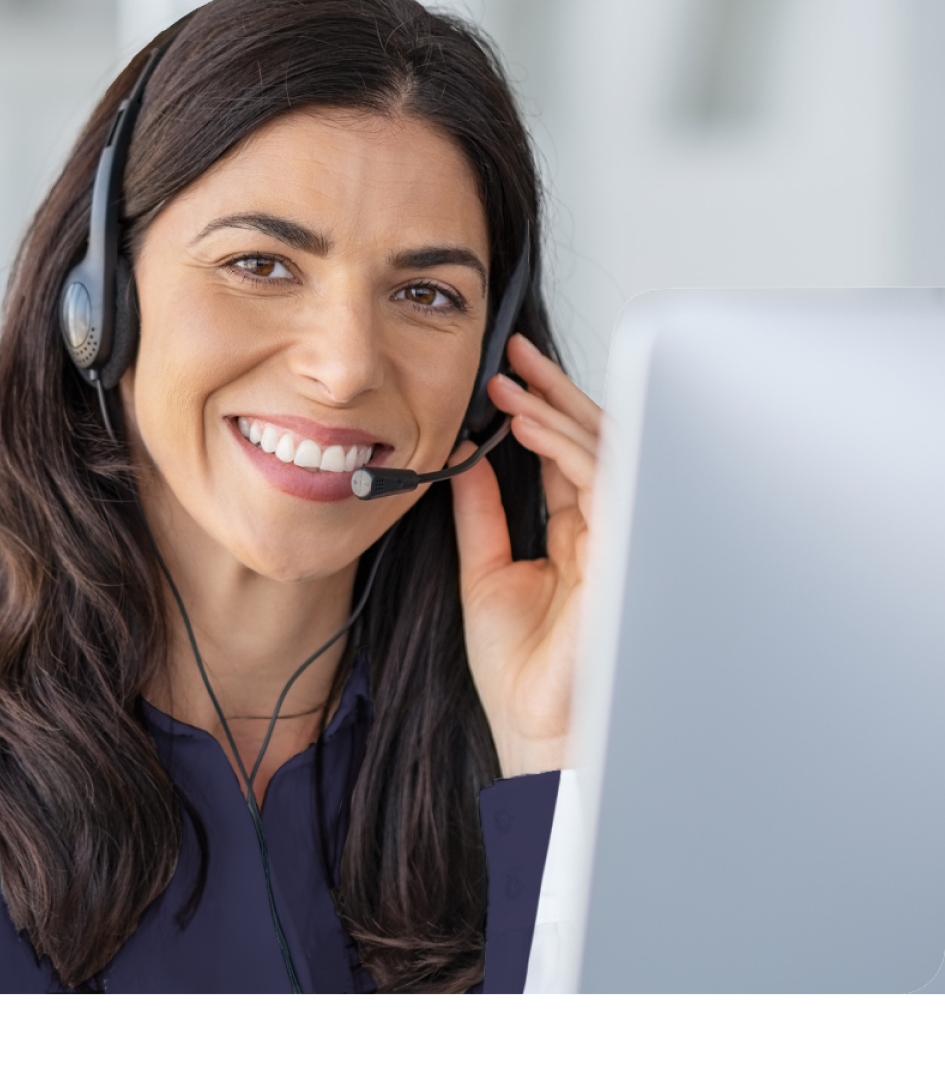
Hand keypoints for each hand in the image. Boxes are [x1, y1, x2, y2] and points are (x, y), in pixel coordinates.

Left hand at [450, 333, 601, 776]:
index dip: (538, 410)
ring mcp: (618, 540)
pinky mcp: (622, 553)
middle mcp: (602, 531)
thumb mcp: (485, 571)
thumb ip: (481, 512)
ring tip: (514, 382)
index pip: (564, 456)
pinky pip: (602, 482)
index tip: (505, 374)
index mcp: (574, 535)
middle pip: (591, 443)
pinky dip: (566, 446)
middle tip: (516, 353)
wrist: (535, 732)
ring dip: (557, 410)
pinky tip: (528, 424)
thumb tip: (463, 458)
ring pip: (604, 453)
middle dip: (555, 391)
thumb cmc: (520, 672)